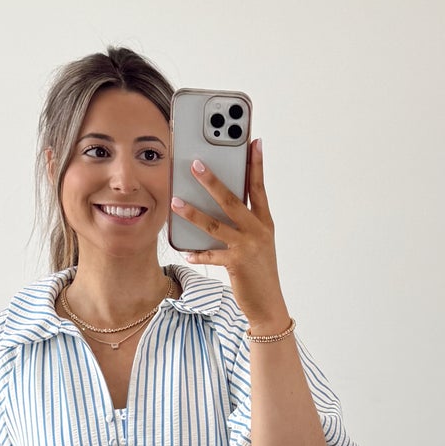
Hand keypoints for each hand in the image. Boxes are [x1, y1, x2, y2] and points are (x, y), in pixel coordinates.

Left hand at [171, 140, 286, 328]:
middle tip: (196, 164)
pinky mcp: (237, 264)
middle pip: (232, 200)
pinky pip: (211, 254)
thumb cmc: (258, 271)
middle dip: (213, 181)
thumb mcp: (257, 242)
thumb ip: (242, 222)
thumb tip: (216, 204)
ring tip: (176, 201)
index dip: (256, 164)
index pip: (259, 187)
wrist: (269, 304)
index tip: (253, 141)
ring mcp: (248, 247)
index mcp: (264, 222)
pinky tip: (186, 251)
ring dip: (193, 212)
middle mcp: (258, 230)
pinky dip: (197, 253)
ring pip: (215, 224)